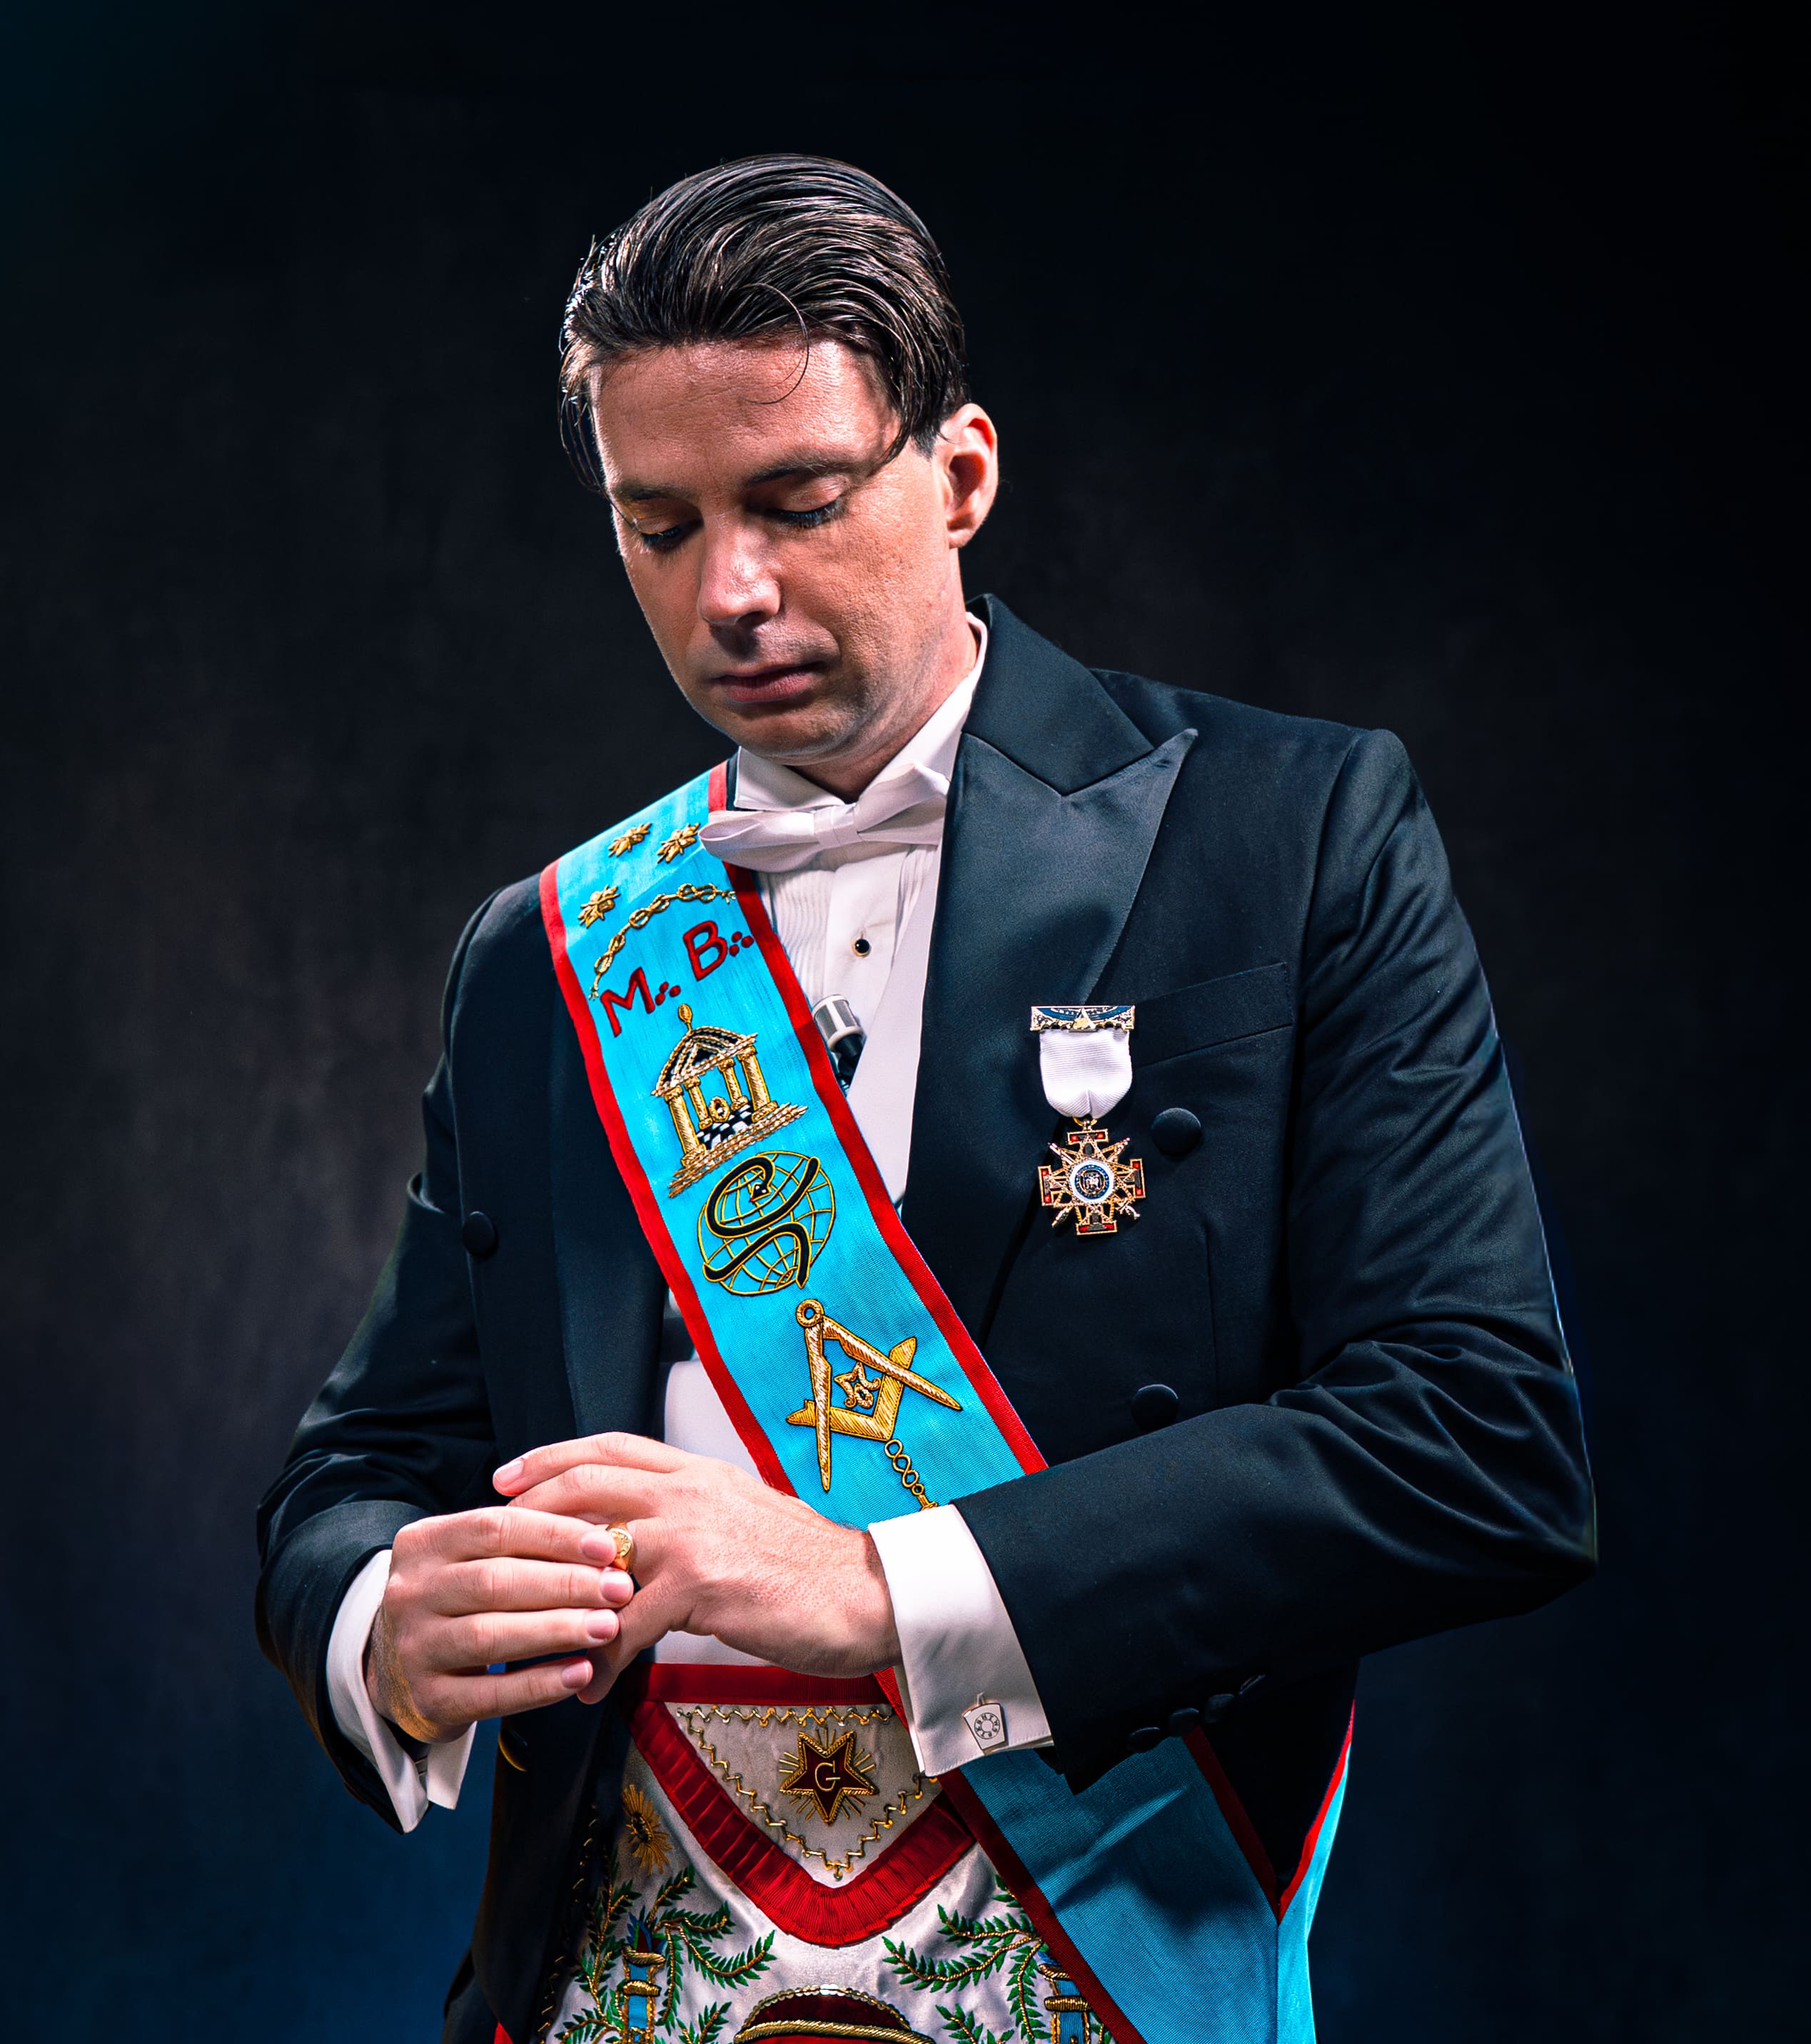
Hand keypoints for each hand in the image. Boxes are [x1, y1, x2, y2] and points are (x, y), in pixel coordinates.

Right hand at [365, 1506, 635, 1742]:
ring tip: (608, 1628)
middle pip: (495, 1581)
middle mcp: (410, 1591)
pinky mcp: (426, 1699)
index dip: (556, 1535)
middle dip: (565, 1584)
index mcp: (425, 1542)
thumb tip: (605, 1542)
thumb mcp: (474, 1559)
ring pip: (491, 1636)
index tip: (608, 1547)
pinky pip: (489, 1694)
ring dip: (557, 1630)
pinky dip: (539, 1684)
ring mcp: (413, 1647)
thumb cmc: (459, 1599)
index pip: (496, 1527)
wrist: (394, 1663)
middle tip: (619, 1589)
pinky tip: (580, 1673)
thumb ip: (525, 1545)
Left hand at [493, 1433, 899, 1702]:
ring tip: (524, 1639)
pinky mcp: (701, 1582)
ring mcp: (693, 1533)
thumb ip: (698, 1515)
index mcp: (701, 1471)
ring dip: (551, 1602)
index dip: (550, 1457)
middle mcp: (691, 1490)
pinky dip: (598, 1661)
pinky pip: (625, 1624)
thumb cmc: (813, 1569)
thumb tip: (651, 1533)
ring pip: (592, 1555)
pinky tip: (589, 1690)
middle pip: (586, 1484)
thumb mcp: (749, 1517)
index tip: (508, 1477)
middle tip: (491, 1547)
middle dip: (528, 1514)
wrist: (871, 1595)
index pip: (610, 1447)